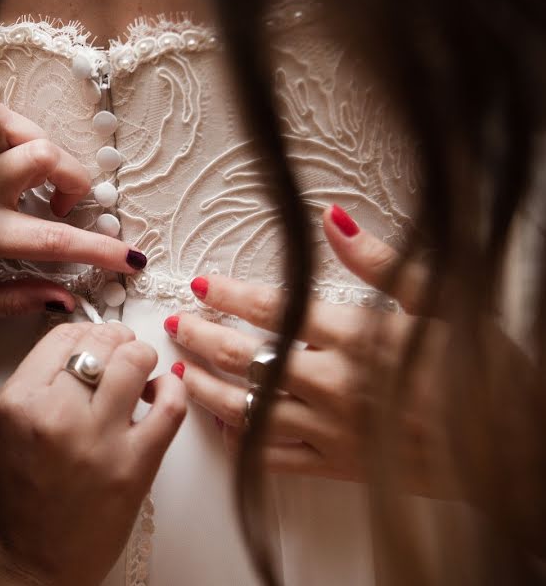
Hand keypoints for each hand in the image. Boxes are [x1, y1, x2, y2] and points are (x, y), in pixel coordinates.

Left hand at [0, 102, 146, 321]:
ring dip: (42, 152)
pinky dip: (12, 133)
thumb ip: (14, 299)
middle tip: (65, 205)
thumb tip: (65, 297)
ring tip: (35, 177)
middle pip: (46, 159)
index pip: (56, 240)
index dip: (101, 250)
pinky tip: (5, 157)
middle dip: (74, 180)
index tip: (130, 258)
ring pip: (21, 128)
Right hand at [0, 323, 185, 585]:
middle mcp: (55, 416)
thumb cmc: (18, 501)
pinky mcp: (134, 466)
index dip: (87, 332)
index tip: (97, 340)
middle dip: (117, 341)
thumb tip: (86, 345)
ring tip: (139, 373)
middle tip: (121, 352)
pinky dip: (174, 389)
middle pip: (101, 342)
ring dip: (142, 359)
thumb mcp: (9, 427)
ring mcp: (97, 440)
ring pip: (135, 361)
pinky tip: (162, 393)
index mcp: (18, 402)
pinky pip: (170, 406)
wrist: (29, 563)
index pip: (63, 337)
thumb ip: (41, 383)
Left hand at [165, 205, 454, 495]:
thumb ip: (382, 261)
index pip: (274, 307)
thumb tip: (331, 219)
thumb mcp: (442, 299)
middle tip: (174, 325)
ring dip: (204, 388)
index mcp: (355, 337)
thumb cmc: (481, 370)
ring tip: (176, 373)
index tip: (202, 285)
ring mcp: (329, 428)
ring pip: (245, 408)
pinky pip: (273, 456)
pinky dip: (241, 442)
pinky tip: (220, 427)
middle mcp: (332, 382)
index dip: (230, 294)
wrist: (513, 448)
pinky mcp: (336, 465)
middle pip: (243, 357)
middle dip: (200, 338)